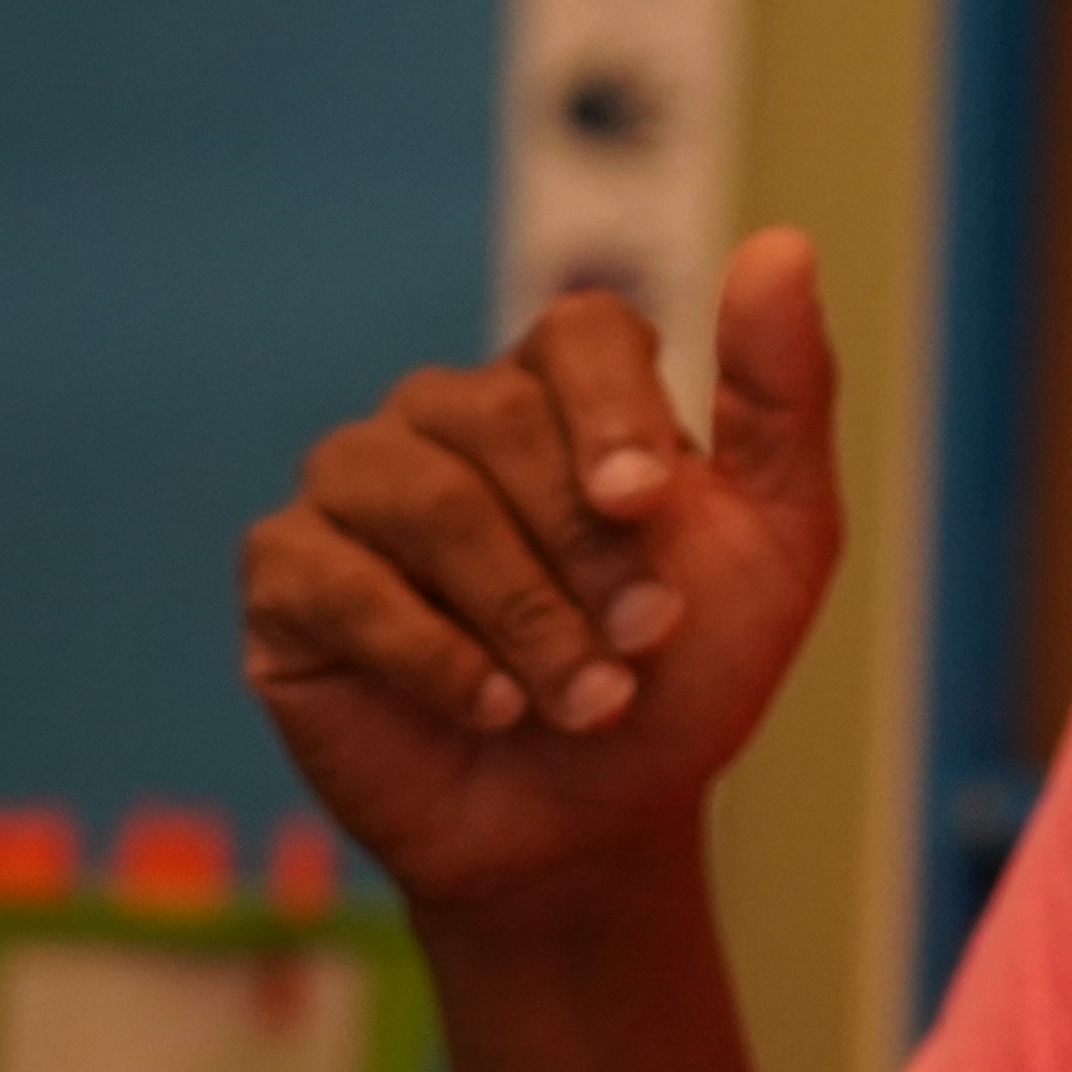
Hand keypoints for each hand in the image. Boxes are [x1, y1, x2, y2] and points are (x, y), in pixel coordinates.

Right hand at [241, 229, 845, 919]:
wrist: (596, 826)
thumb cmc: (680, 678)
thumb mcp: (778, 544)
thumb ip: (783, 397)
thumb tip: (783, 245)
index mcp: (560, 392)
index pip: (578, 333)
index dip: (612, 410)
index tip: (649, 504)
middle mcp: (447, 419)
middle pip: (498, 418)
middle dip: (584, 548)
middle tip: (642, 645)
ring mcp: (357, 490)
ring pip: (419, 493)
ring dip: (520, 611)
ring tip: (586, 699)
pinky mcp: (289, 576)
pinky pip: (336, 578)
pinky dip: (432, 653)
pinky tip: (492, 708)